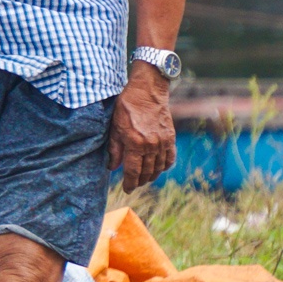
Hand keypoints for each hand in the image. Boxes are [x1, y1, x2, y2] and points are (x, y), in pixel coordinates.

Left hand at [107, 62, 175, 191]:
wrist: (147, 92)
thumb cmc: (127, 108)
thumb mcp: (115, 127)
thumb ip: (114, 149)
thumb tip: (112, 167)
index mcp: (135, 144)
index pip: (133, 172)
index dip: (130, 183)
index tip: (127, 189)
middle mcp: (151, 146)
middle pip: (147, 172)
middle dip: (140, 181)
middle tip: (134, 184)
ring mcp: (162, 143)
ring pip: (159, 168)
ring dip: (152, 176)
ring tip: (145, 178)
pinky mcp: (170, 138)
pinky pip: (170, 158)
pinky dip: (164, 166)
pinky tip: (158, 168)